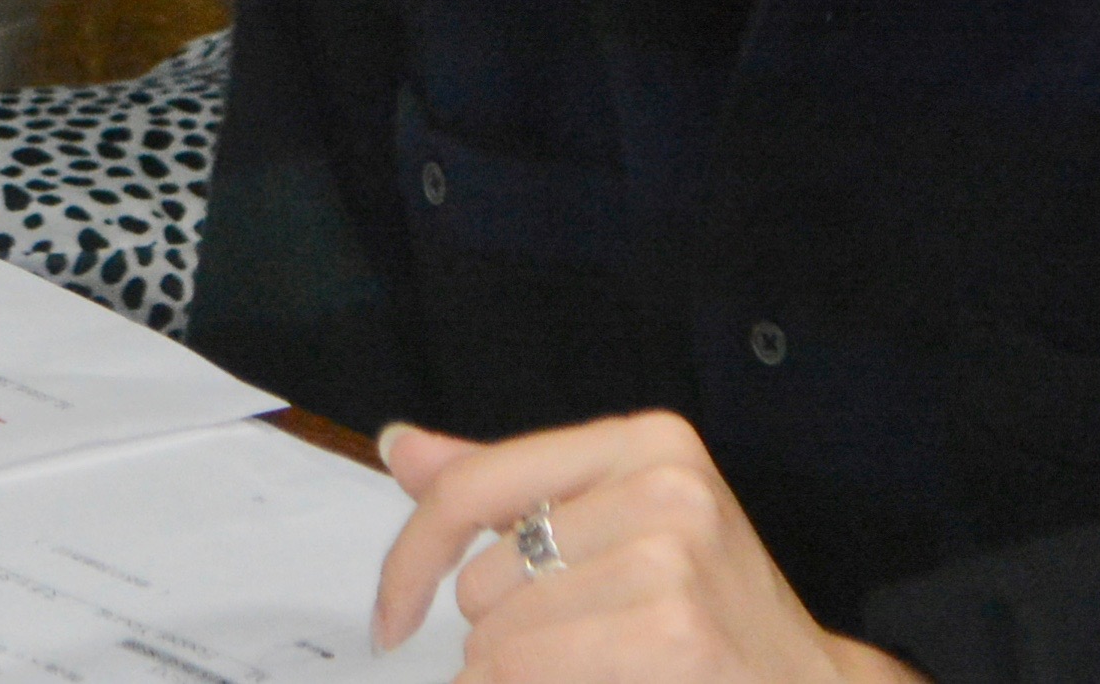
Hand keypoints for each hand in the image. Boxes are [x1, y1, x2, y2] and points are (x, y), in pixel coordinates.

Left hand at [372, 412, 926, 683]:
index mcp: (647, 440)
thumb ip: (506, 488)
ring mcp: (674, 557)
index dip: (411, 557)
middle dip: (501, 634)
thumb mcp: (613, 525)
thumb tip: (398, 445)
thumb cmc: (707, 614)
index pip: (474, 483)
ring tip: (588, 672)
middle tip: (579, 651)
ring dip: (518, 677)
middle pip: (484, 576)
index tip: (392, 616)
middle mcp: (665, 484)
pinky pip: (528, 668)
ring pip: (501, 634)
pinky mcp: (673, 630)